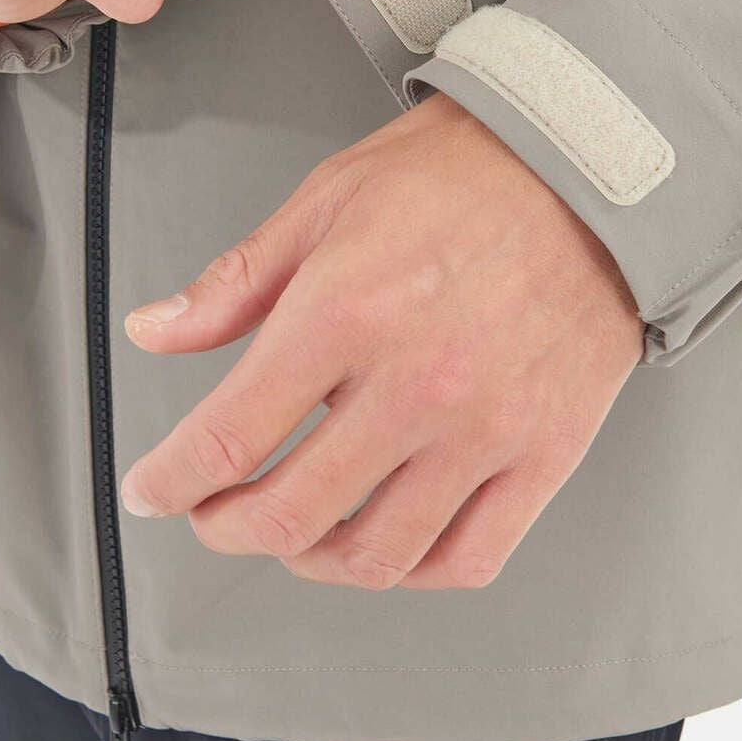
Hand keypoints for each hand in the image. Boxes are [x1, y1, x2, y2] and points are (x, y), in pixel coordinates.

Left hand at [120, 93, 643, 589]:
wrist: (587, 168)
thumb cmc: (461, 174)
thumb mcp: (326, 202)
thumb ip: (236, 282)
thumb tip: (156, 331)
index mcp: (346, 313)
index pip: (229, 437)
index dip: (170, 480)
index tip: (154, 488)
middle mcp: (415, 384)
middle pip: (291, 512)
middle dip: (226, 527)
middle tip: (213, 514)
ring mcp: (486, 428)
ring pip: (377, 554)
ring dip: (310, 560)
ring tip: (292, 534)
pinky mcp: (545, 451)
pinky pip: (469, 556)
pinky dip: (411, 572)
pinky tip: (385, 545)